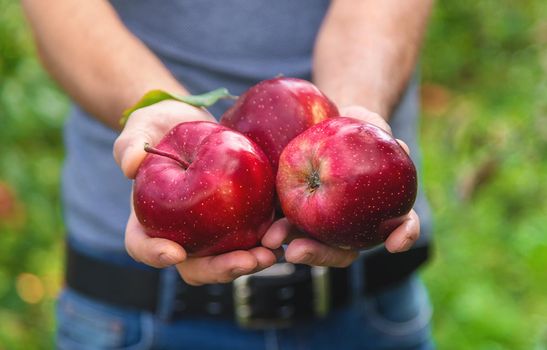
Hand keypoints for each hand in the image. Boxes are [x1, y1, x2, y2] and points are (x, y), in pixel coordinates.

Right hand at [113, 100, 278, 284]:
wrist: (193, 124)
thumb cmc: (160, 128)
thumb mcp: (141, 129)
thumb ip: (130, 143)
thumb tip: (130, 164)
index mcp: (150, 220)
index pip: (144, 246)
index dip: (155, 254)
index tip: (174, 253)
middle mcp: (181, 234)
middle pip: (195, 266)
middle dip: (220, 269)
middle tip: (243, 261)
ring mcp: (211, 231)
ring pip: (227, 259)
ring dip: (249, 262)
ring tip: (270, 254)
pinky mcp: (237, 218)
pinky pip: (252, 236)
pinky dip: (267, 239)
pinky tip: (283, 234)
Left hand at [261, 105, 420, 266]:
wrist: (331, 125)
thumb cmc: (359, 129)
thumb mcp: (374, 128)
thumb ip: (387, 137)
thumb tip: (400, 146)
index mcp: (382, 211)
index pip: (400, 228)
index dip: (403, 236)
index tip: (396, 244)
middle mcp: (353, 227)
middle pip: (341, 252)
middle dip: (320, 254)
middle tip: (298, 251)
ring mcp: (323, 224)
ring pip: (309, 244)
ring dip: (290, 245)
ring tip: (270, 240)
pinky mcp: (296, 213)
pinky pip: (284, 225)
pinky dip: (274, 229)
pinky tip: (260, 230)